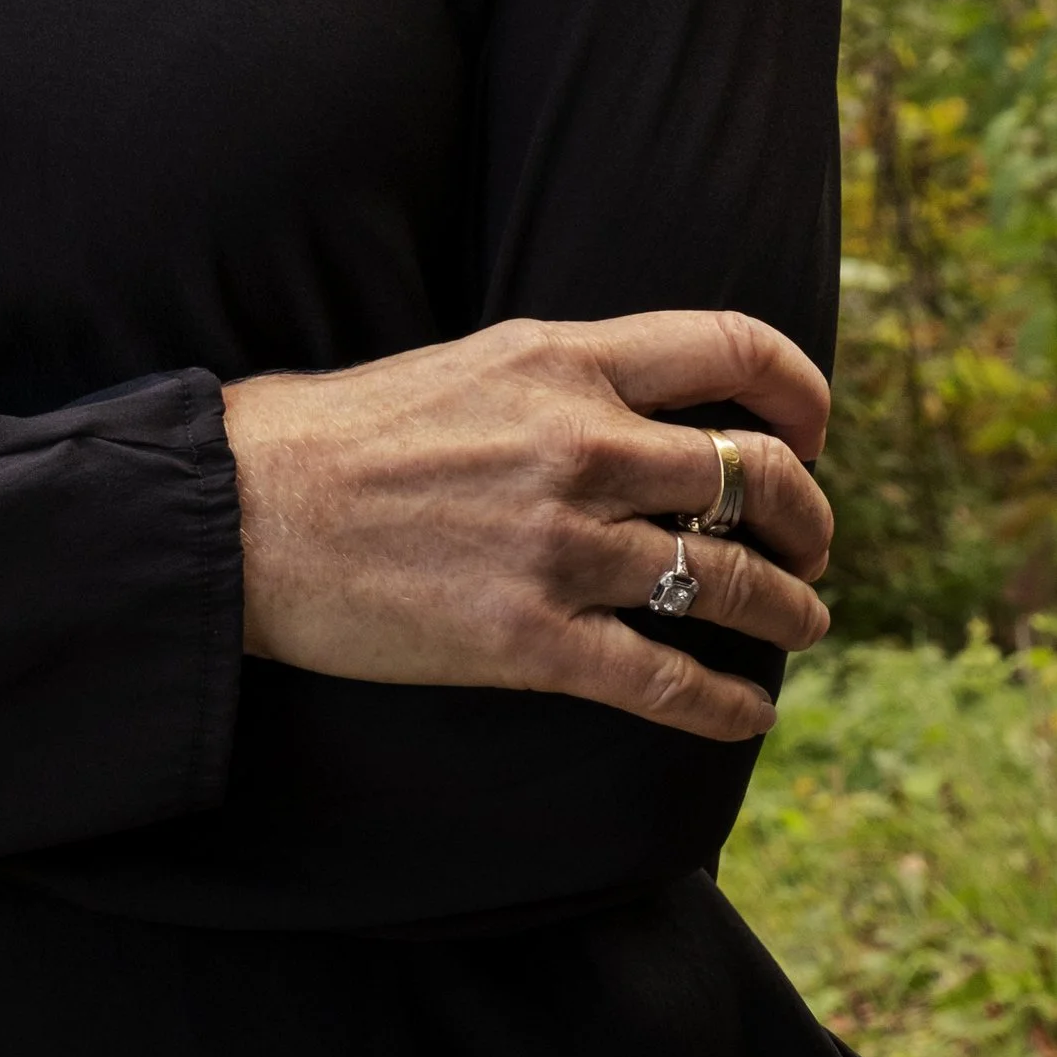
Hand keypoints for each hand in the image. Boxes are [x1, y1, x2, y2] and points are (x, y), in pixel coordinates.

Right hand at [224, 310, 832, 744]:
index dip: (801, 390)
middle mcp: (581, 444)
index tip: (813, 428)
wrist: (243, 511)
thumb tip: (645, 411)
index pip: (732, 347)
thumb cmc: (337, 432)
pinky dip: (730, 704)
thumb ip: (566, 379)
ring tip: (801, 621)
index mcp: (562, 359)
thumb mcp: (469, 363)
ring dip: (789, 609)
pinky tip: (748, 709)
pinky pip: (671, 681)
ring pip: (734, 583)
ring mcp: (561, 546)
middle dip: (810, 516)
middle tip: (812, 543)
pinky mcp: (532, 641)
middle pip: (757, 473)